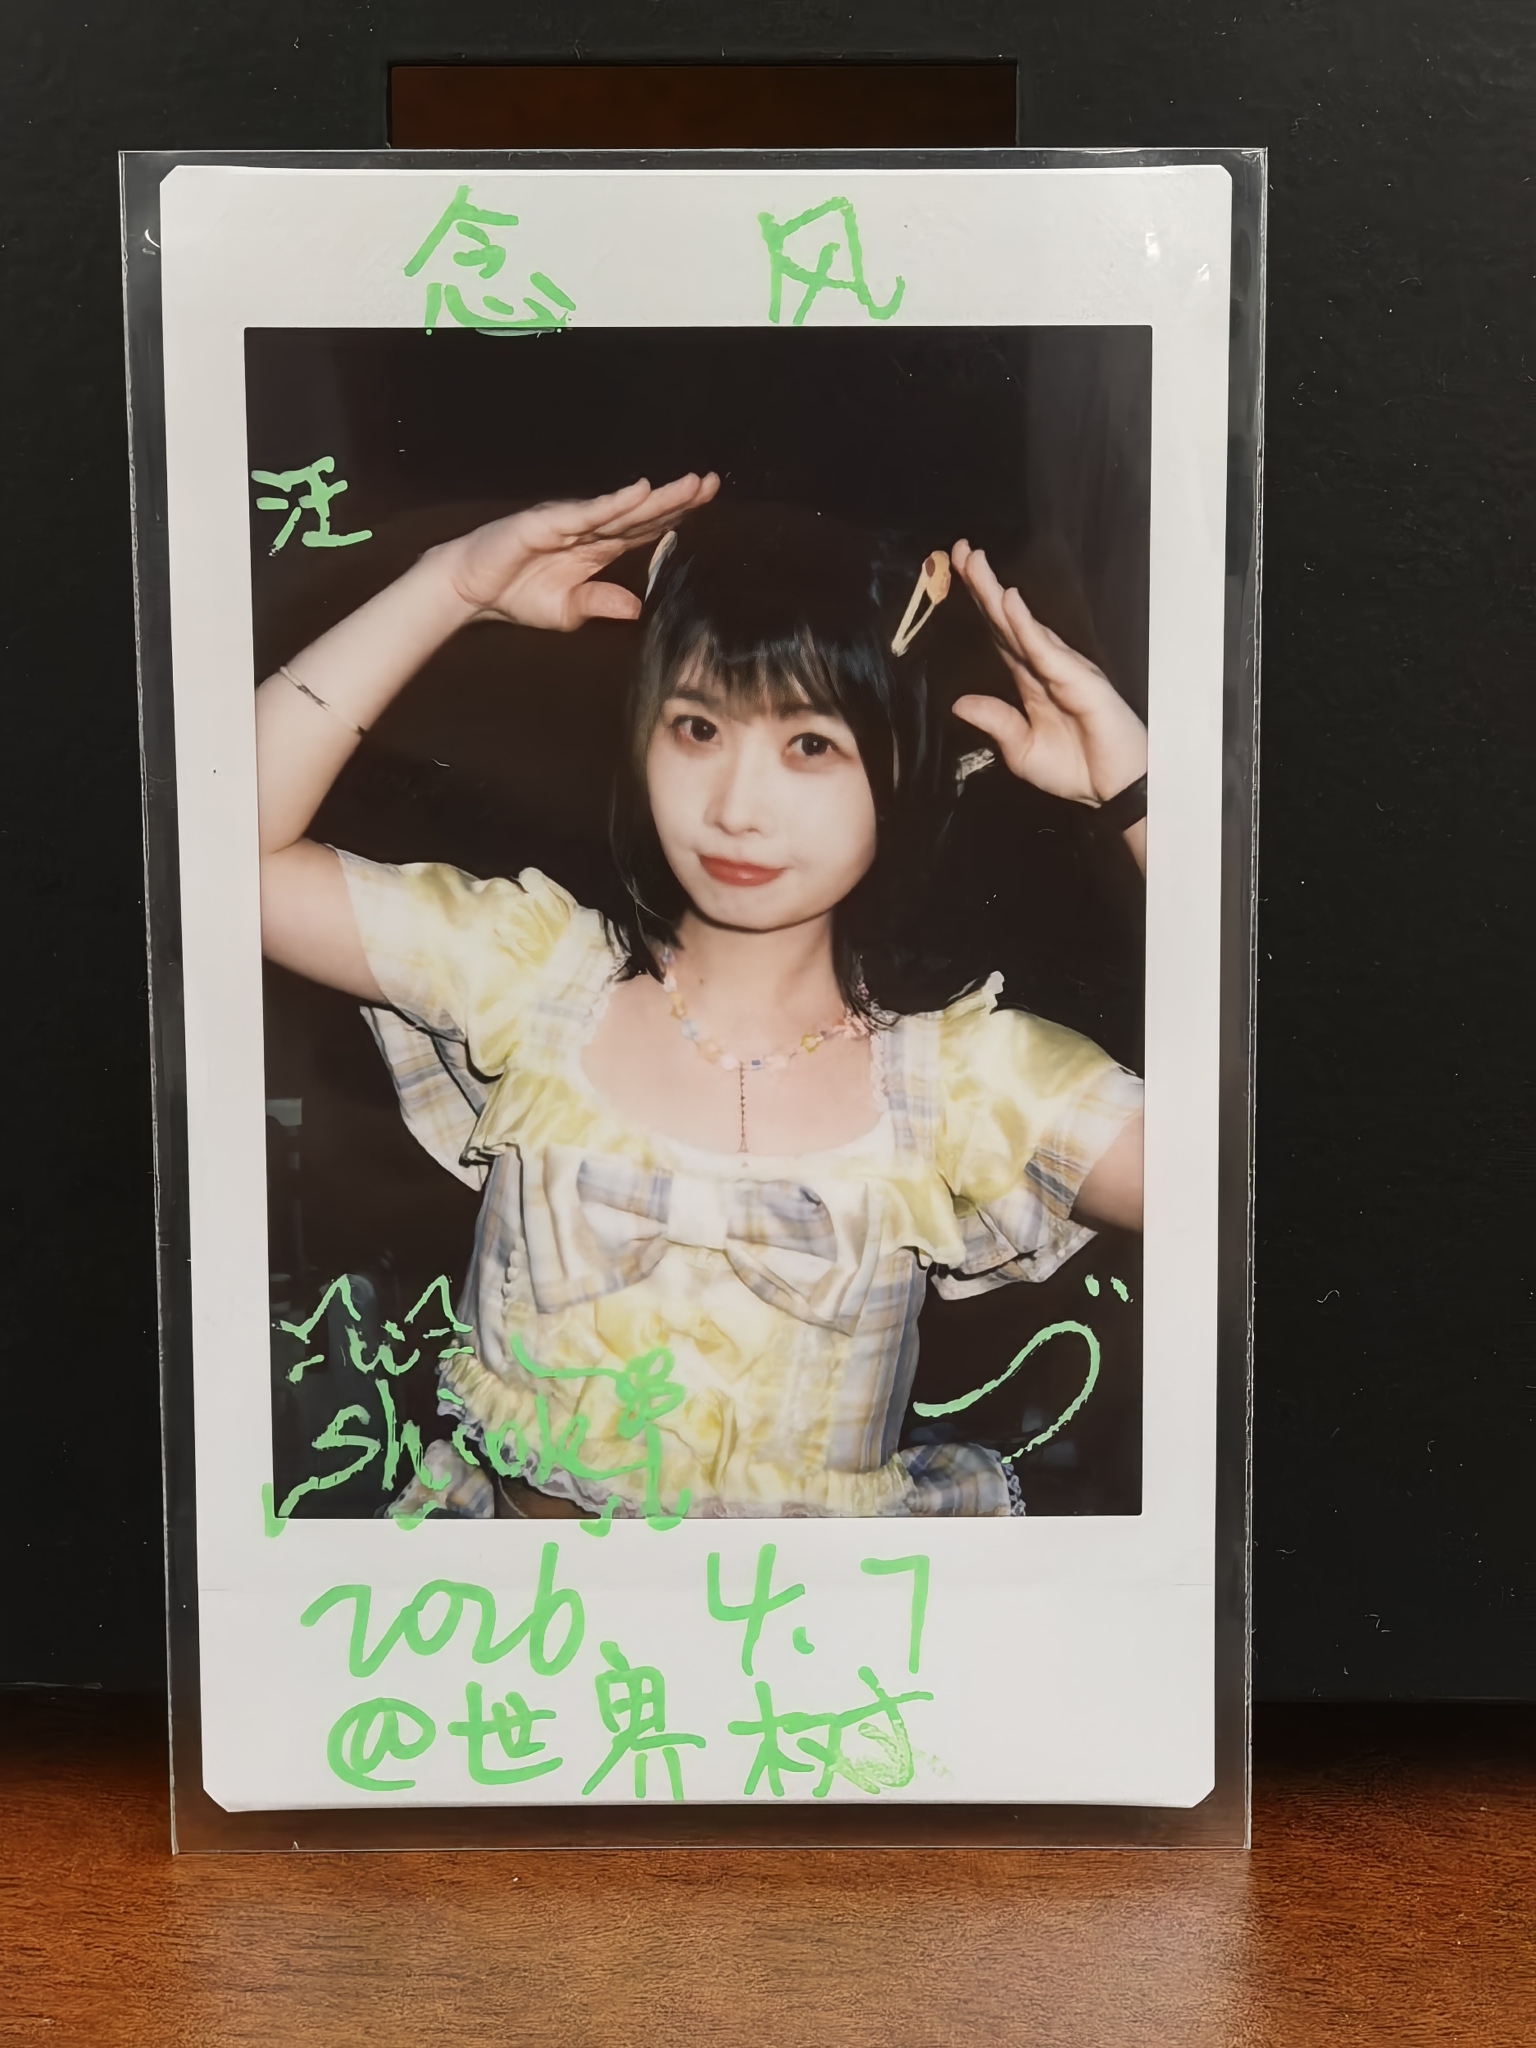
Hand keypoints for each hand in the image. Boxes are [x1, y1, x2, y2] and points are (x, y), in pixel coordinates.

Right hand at [442, 471, 719, 632]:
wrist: (472, 589)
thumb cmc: (517, 595)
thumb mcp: (567, 610)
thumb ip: (601, 604)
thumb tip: (636, 608)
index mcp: (599, 548)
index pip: (646, 529)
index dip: (677, 516)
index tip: (707, 502)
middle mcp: (590, 529)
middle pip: (643, 513)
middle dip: (679, 498)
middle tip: (711, 483)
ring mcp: (570, 522)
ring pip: (622, 508)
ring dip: (657, 497)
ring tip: (691, 485)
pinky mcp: (548, 522)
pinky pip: (587, 513)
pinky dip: (614, 503)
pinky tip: (640, 493)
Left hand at [950, 540, 1146, 806]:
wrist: (1114, 791)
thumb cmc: (1077, 771)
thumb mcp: (1021, 750)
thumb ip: (995, 722)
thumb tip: (961, 703)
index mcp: (1029, 682)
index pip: (998, 635)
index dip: (978, 606)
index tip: (955, 575)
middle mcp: (1044, 667)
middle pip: (1006, 620)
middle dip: (982, 585)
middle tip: (959, 551)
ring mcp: (1063, 669)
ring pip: (1022, 625)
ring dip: (996, 595)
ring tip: (975, 564)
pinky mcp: (1079, 680)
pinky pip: (1046, 649)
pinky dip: (1026, 625)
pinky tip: (1008, 603)